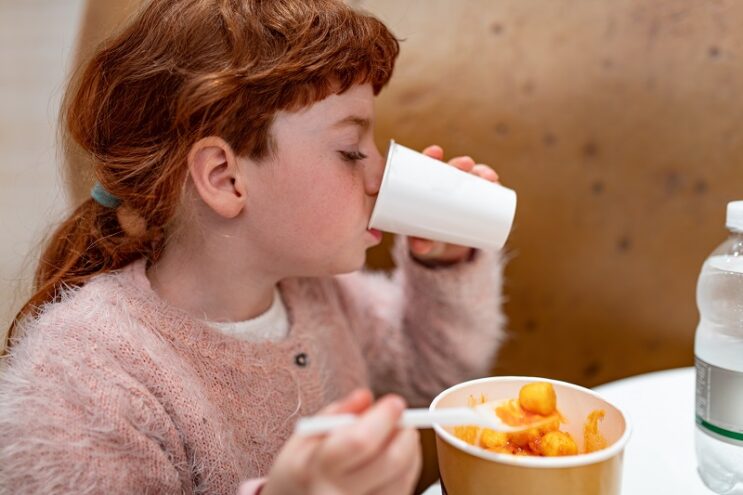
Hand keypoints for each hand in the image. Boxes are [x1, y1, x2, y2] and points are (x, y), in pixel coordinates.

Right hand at [259, 389, 421, 494]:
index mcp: (315, 469)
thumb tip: (366, 398)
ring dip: (409, 449)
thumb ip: (337, 412)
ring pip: (403, 476)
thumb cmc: (300, 469)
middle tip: (403, 418)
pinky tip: (393, 457)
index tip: (395, 402)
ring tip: (396, 436)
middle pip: (391, 461)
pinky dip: (407, 468)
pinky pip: (404, 490)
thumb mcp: (305, 436)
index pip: (360, 441)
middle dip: (405, 432)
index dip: (384, 418)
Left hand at [408, 145, 499, 265]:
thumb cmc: (426, 239)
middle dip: (460, 163)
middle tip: (466, 165)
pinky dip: (491, 186)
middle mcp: (444, 186)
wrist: (444, 249)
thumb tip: (421, 247)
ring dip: (480, 172)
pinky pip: (484, 190)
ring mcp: (461, 193)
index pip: (427, 166)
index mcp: (425, 188)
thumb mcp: (423, 241)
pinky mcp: (475, 202)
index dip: (431, 156)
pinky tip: (496, 182)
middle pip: (451, 169)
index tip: (436, 152)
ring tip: (488, 177)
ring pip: (471, 177)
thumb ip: (420, 244)